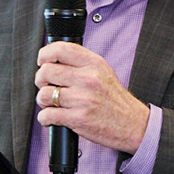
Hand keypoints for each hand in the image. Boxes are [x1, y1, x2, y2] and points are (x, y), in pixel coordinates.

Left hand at [36, 43, 150, 152]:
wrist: (132, 125)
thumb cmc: (115, 101)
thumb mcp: (103, 72)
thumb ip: (81, 64)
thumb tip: (52, 59)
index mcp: (94, 63)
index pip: (59, 49)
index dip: (44, 55)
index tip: (42, 62)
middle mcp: (88, 78)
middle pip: (46, 71)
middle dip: (41, 80)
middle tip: (47, 86)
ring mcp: (83, 99)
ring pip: (44, 94)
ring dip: (43, 101)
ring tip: (52, 104)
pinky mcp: (78, 118)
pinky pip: (47, 115)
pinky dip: (45, 118)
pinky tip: (52, 118)